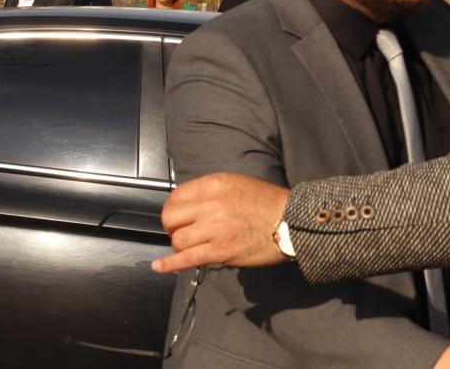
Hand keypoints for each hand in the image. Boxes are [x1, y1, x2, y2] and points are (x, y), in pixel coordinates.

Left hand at [151, 173, 291, 273]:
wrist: (291, 221)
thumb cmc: (267, 202)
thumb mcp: (236, 183)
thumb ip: (210, 192)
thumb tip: (189, 206)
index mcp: (213, 184)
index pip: (176, 197)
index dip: (173, 209)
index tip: (178, 217)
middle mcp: (210, 204)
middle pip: (170, 218)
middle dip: (172, 227)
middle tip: (182, 232)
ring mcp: (215, 229)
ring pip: (178, 240)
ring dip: (181, 245)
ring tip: (193, 246)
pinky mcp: (220, 251)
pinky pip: (187, 259)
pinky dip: (169, 264)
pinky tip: (158, 267)